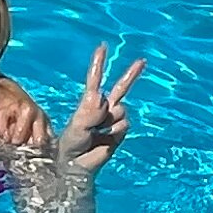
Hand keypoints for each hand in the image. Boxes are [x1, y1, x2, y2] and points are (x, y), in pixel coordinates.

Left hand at [53, 44, 144, 169]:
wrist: (76, 166)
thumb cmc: (70, 145)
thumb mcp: (76, 127)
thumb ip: (88, 112)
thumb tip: (100, 96)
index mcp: (88, 102)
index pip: (95, 79)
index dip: (99, 63)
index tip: (103, 46)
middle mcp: (103, 108)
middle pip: (121, 88)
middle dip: (131, 75)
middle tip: (143, 61)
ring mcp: (113, 119)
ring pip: (120, 110)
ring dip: (109, 121)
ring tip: (95, 133)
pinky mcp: (120, 132)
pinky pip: (123, 124)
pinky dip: (114, 132)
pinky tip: (104, 140)